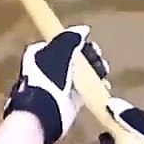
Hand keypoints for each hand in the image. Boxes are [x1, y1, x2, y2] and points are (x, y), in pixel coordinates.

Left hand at [4, 25, 109, 143]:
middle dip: (88, 56)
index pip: (61, 42)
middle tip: (98, 57)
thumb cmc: (47, 79)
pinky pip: (85, 89)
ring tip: (103, 70)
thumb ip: (71, 39)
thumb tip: (83, 30)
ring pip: (80, 73)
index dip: (76, 42)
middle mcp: (47, 69)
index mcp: (39, 54)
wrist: (43, 113)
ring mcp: (58, 86)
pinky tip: (104, 84)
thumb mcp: (59, 52)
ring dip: (94, 70)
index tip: (89, 44)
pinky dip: (95, 86)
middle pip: (73, 57)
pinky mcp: (69, 101)